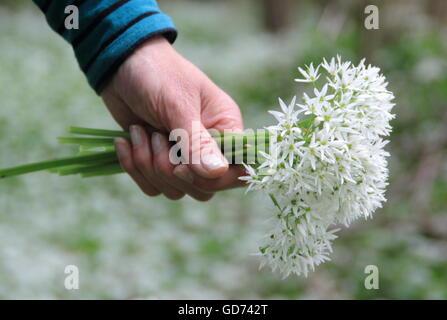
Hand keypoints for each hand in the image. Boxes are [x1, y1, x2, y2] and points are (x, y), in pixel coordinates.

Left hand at [101, 36, 245, 200]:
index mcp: (225, 128)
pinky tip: (126, 141)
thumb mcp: (178, 106)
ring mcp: (183, 157)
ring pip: (175, 190)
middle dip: (171, 169)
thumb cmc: (158, 75)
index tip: (182, 165)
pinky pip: (152, 186)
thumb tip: (217, 173)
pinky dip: (134, 168)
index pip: (235, 171)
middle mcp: (208, 147)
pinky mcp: (158, 162)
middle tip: (155, 136)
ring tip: (140, 131)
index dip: (211, 179)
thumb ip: (197, 142)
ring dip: (149, 166)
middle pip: (203, 189)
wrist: (121, 65)